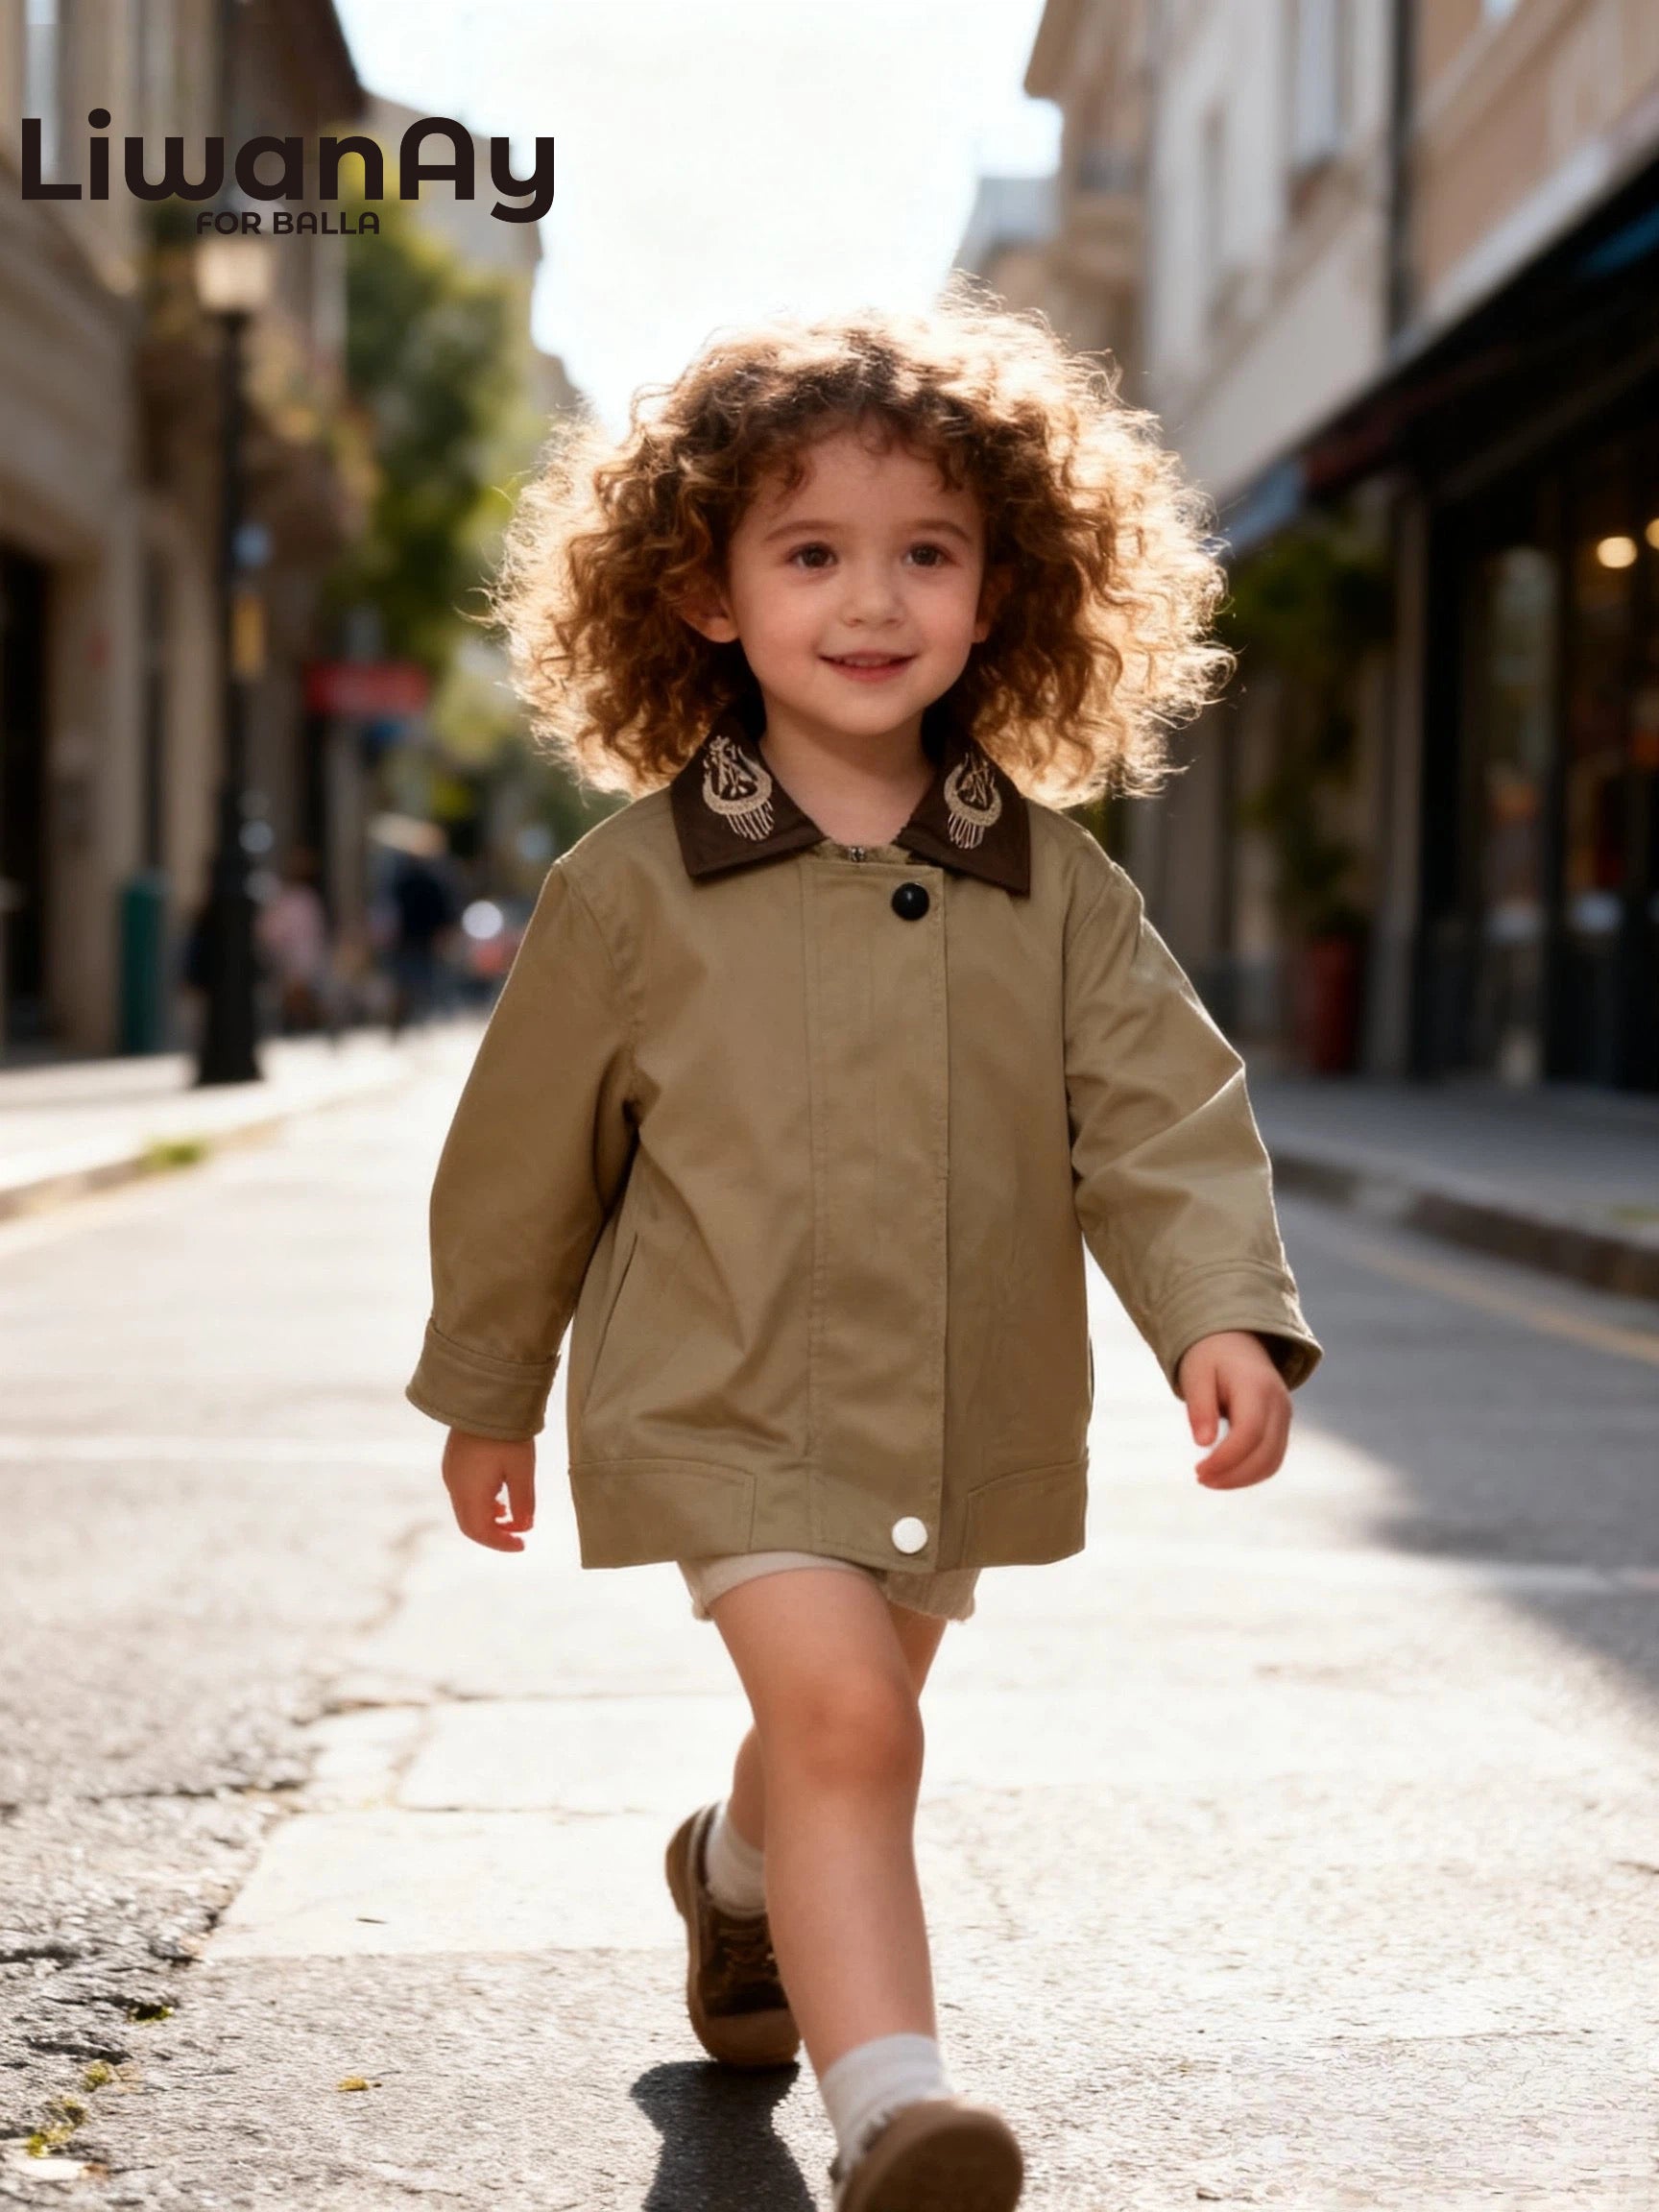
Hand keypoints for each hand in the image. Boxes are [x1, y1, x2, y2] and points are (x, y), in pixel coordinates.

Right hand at [442, 1429, 535, 1550]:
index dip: (501, 1543)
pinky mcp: (454, 1462)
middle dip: (494, 1534)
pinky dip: (481, 1503)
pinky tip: (498, 1496)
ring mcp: (451, 1472)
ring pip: (466, 1509)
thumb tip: (525, 1526)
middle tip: (518, 1536)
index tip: (522, 1544)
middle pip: (469, 1524)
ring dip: (488, 1518)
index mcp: (469, 1491)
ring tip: (511, 1516)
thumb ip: (524, 1502)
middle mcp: (454, 1485)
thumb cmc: (506, 1433)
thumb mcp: (522, 1469)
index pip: (479, 1531)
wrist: (485, 1397)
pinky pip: (463, 1493)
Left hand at [1176, 1331, 1290, 1489]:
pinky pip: (1272, 1459)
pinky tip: (1224, 1473)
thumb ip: (1200, 1407)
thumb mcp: (1196, 1375)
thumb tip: (1203, 1444)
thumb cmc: (1210, 1357)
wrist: (1235, 1340)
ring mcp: (1284, 1416)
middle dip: (1233, 1475)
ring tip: (1209, 1479)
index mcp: (1256, 1387)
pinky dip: (1250, 1473)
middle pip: (1265, 1453)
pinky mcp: (1282, 1426)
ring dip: (1242, 1479)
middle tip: (1200, 1478)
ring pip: (1272, 1462)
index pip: (1249, 1433)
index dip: (1226, 1459)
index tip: (1199, 1471)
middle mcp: (1278, 1403)